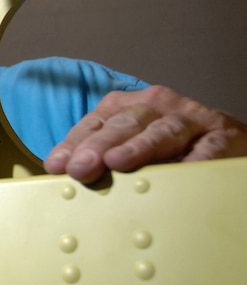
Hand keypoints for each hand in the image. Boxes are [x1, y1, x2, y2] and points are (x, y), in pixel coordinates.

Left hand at [44, 85, 246, 183]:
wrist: (225, 140)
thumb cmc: (171, 147)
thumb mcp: (133, 145)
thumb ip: (103, 158)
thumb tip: (67, 177)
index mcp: (129, 107)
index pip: (95, 123)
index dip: (75, 143)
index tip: (58, 165)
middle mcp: (158, 107)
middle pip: (124, 124)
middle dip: (99, 146)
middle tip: (80, 168)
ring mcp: (192, 120)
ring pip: (162, 130)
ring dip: (138, 146)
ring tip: (117, 162)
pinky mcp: (223, 136)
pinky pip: (207, 148)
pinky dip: (192, 159)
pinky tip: (177, 172)